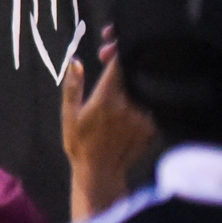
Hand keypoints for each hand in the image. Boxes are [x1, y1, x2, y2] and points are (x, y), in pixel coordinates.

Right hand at [62, 33, 153, 213]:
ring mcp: (143, 117)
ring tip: (120, 92)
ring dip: (135, 84)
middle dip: (125, 66)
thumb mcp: (69, 115)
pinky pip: (151, 105)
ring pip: (144, 88)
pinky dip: (143, 100)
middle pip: (135, 73)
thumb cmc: (80, 143)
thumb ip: (73, 86)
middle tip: (111, 67)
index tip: (109, 50)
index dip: (117, 52)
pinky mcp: (153, 127)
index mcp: (106, 99)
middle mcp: (129, 106)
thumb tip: (75, 62)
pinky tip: (130, 108)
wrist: (100, 172)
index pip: (119, 65)